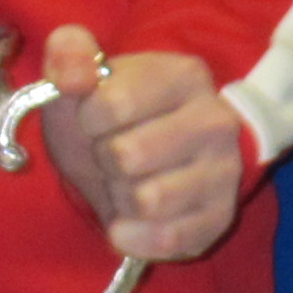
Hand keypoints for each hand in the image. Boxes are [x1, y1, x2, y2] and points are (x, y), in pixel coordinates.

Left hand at [32, 25, 244, 261]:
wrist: (146, 162)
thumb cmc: (111, 117)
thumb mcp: (82, 78)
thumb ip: (68, 54)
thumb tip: (72, 75)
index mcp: (184, 75)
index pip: (113, 103)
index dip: (87, 119)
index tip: (96, 120)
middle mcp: (216, 121)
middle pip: (127, 156)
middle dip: (104, 162)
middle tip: (113, 156)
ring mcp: (224, 172)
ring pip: (147, 201)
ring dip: (119, 198)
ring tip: (127, 184)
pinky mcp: (220, 217)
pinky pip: (166, 238)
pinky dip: (134, 235)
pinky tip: (130, 221)